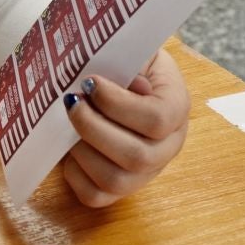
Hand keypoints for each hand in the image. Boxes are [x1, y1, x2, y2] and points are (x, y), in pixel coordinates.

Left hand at [57, 47, 189, 207]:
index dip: (118, 103)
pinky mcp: (118, 187)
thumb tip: (132, 85)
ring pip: (116, 180)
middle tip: (70, 102)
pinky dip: (74, 174)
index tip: (89, 82)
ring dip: (82, 151)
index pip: (158, 119)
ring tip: (67, 125)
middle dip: (93, 128)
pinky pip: (95, 196)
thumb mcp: (129, 47)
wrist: (110, 73)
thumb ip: (129, 59)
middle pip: (137, 156)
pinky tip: (68, 147)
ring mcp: (145, 172)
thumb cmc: (119, 59)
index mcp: (177, 107)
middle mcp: (167, 146)